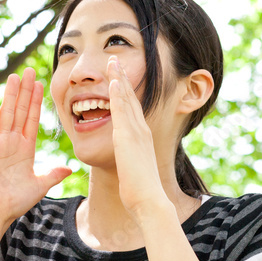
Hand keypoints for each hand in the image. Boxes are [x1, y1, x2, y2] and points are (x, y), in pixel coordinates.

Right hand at [0, 67, 72, 227]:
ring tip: (15, 76)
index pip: (33, 119)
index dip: (37, 102)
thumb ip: (53, 175)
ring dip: (11, 95)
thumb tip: (69, 168)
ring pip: (7, 113)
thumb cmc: (15, 201)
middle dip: (26, 91)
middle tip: (30, 71)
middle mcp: (12, 142)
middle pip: (20, 110)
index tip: (42, 85)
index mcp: (25, 148)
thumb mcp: (39, 186)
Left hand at [108, 56, 167, 217]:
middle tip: (115, 59)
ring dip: (119, 78)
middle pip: (130, 97)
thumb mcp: (133, 167)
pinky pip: (122, 111)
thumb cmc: (139, 190)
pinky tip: (113, 81)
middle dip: (122, 77)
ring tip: (112, 61)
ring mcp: (135, 132)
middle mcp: (140, 130)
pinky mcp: (127, 137)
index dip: (125, 90)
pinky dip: (118, 94)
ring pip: (126, 99)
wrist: (149, 201)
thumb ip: (129, 157)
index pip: (132, 108)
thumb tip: (126, 158)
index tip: (118, 76)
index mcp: (141, 136)